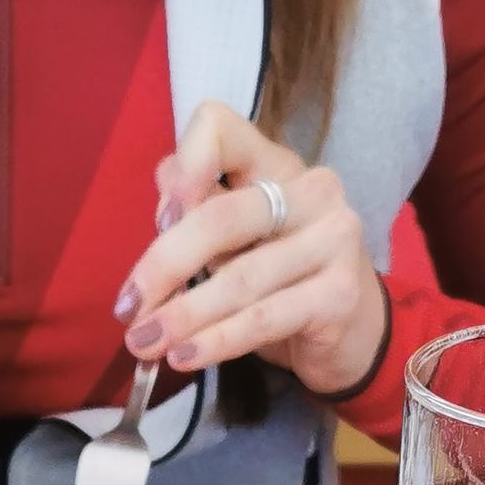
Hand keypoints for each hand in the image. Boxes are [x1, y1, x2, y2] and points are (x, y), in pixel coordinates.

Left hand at [114, 104, 384, 400]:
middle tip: (128, 309)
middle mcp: (311, 191)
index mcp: (275, 164)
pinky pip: (263, 319)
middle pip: (221, 216)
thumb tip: (163, 200)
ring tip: (145, 343)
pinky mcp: (338, 294)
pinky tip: (185, 357)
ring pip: (239, 277)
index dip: (184, 165)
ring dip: (182, 315)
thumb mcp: (239, 241)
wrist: (356, 335)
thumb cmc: (285, 282)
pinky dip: (217, 341)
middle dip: (164, 265)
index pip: (220, 127)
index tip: (160, 218)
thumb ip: (200, 211)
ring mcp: (332, 240)